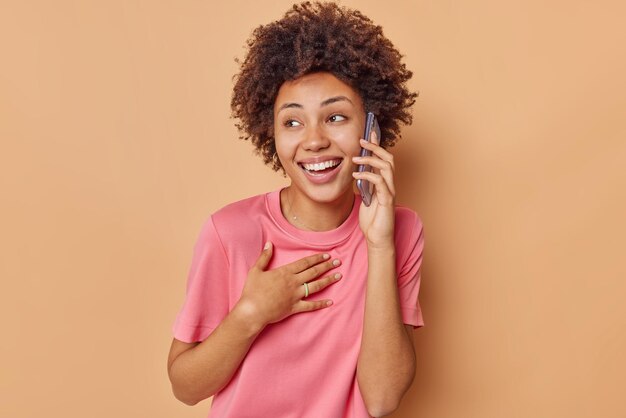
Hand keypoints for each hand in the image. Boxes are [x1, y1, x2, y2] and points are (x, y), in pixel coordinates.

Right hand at [234, 242, 341, 329]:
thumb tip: (269, 244)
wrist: (252, 311)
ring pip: (316, 286)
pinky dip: (321, 304)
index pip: (305, 263)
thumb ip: (264, 257)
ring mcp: (295, 295)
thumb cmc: (252, 291)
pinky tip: (330, 302)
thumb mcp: (256, 270)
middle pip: (314, 272)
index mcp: (285, 272)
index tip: (327, 255)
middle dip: (327, 266)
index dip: (317, 258)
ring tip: (338, 276)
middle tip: (338, 262)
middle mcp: (293, 282)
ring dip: (328, 281)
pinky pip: (311, 306)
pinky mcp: (294, 307)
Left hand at [352, 131, 395, 247]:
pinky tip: (357, 175)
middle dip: (376, 147)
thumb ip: (365, 185)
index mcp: (385, 183)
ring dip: (371, 159)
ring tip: (356, 157)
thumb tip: (358, 172)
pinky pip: (380, 182)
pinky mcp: (387, 201)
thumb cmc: (372, 220)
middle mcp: (390, 185)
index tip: (369, 133)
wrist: (377, 239)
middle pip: (388, 158)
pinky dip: (368, 175)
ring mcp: (390, 192)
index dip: (378, 145)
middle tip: (362, 140)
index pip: (384, 159)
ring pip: (386, 167)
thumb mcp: (366, 198)